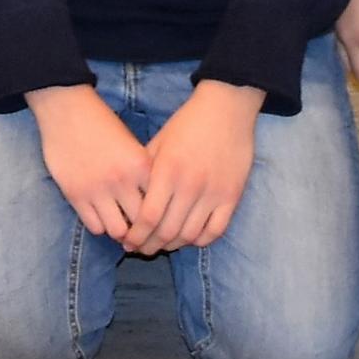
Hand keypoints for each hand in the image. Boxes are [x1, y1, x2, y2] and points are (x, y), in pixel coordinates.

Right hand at [24, 83, 152, 244]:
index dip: (162, 219)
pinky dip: (100, 226)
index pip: (160, 205)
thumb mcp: (132, 145)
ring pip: (117, 231)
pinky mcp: (75, 195)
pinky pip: (94, 226)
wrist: (67, 109)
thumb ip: (144, 173)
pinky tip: (102, 217)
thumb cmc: (102, 125)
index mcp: (141, 165)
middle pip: (141, 224)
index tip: (161, 224)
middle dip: (143, 232)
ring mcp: (97, 189)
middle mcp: (122, 180)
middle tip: (142, 234)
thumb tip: (156, 204)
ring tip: (121, 225)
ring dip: (121, 232)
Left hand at [130, 80, 263, 253]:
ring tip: (162, 246)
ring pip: (190, 235)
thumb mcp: (158, 143)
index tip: (126, 242)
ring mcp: (213, 193)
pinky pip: (215, 231)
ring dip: (173, 245)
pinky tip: (189, 238)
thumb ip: (144, 171)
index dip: (136, 235)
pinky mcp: (232, 196)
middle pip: (167, 231)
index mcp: (167, 171)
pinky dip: (200, 240)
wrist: (227, 109)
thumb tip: (127, 201)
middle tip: (141, 249)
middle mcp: (190, 186)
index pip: (148, 217)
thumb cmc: (187, 124)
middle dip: (150, 246)